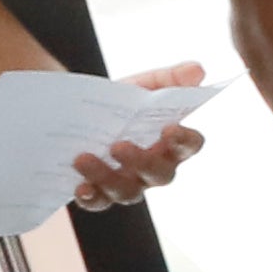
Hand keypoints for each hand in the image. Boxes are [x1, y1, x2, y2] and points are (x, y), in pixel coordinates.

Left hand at [67, 65, 212, 211]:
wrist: (75, 114)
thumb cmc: (118, 104)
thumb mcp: (140, 86)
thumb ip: (169, 79)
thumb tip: (197, 70)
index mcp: (171, 143)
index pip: (189, 146)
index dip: (184, 140)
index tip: (169, 128)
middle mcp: (153, 169)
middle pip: (160, 175)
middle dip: (141, 162)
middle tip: (118, 144)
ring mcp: (127, 184)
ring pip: (127, 192)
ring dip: (107, 177)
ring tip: (83, 157)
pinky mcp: (99, 193)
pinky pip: (98, 202)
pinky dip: (90, 196)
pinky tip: (79, 185)